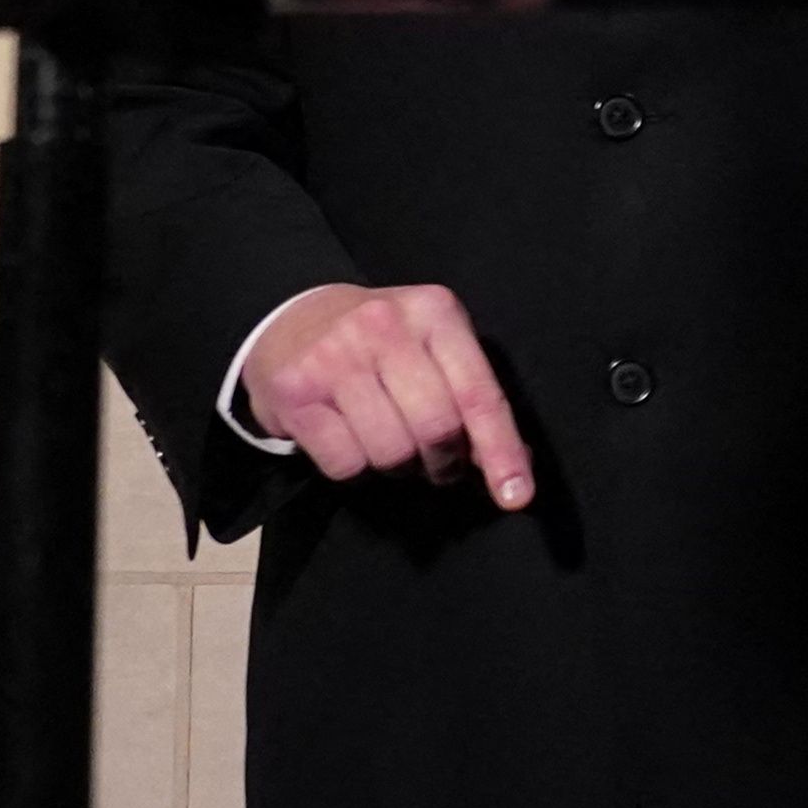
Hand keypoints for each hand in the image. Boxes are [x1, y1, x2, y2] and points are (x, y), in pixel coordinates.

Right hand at [238, 280, 533, 507]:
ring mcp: (335, 356)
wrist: (290, 321)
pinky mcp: (294, 390)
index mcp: (434, 311)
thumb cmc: (380, 343)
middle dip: (442, 461)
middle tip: (433, 461)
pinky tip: (345, 437)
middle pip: (437, 429)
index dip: (501, 451)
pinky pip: (345, 463)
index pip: (479, 394)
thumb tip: (513, 465)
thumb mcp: (433, 348)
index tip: (517, 497)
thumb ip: (471, 396)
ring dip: (397, 466)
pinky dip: (353, 467)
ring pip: (392, 452)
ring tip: (386, 441)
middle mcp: (384, 325)